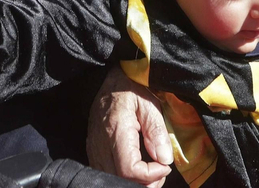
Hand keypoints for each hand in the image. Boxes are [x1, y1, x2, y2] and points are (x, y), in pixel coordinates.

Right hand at [87, 67, 172, 187]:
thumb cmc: (131, 88)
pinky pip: (106, 173)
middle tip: (162, 172)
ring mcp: (94, 150)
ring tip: (153, 173)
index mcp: (116, 131)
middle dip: (145, 183)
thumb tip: (164, 159)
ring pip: (112, 179)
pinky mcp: (93, 151)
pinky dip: (124, 178)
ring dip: (135, 183)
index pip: (129, 170)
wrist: (111, 80)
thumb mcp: (150, 103)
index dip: (150, 175)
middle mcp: (100, 145)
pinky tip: (139, 170)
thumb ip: (157, 131)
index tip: (165, 166)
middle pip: (120, 180)